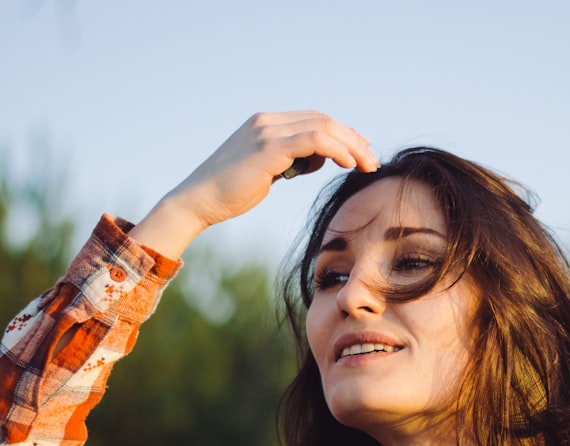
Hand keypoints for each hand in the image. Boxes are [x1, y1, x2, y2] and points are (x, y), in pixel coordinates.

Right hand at [131, 111, 377, 257]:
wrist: (198, 201)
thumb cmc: (229, 193)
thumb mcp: (266, 171)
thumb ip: (291, 160)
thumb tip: (318, 160)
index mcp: (266, 124)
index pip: (315, 120)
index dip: (343, 134)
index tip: (362, 152)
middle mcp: (267, 122)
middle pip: (324, 120)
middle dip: (354, 139)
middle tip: (372, 161)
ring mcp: (267, 132)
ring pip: (323, 127)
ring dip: (351, 145)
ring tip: (367, 165)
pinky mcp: (269, 148)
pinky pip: (314, 140)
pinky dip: (336, 150)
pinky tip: (349, 164)